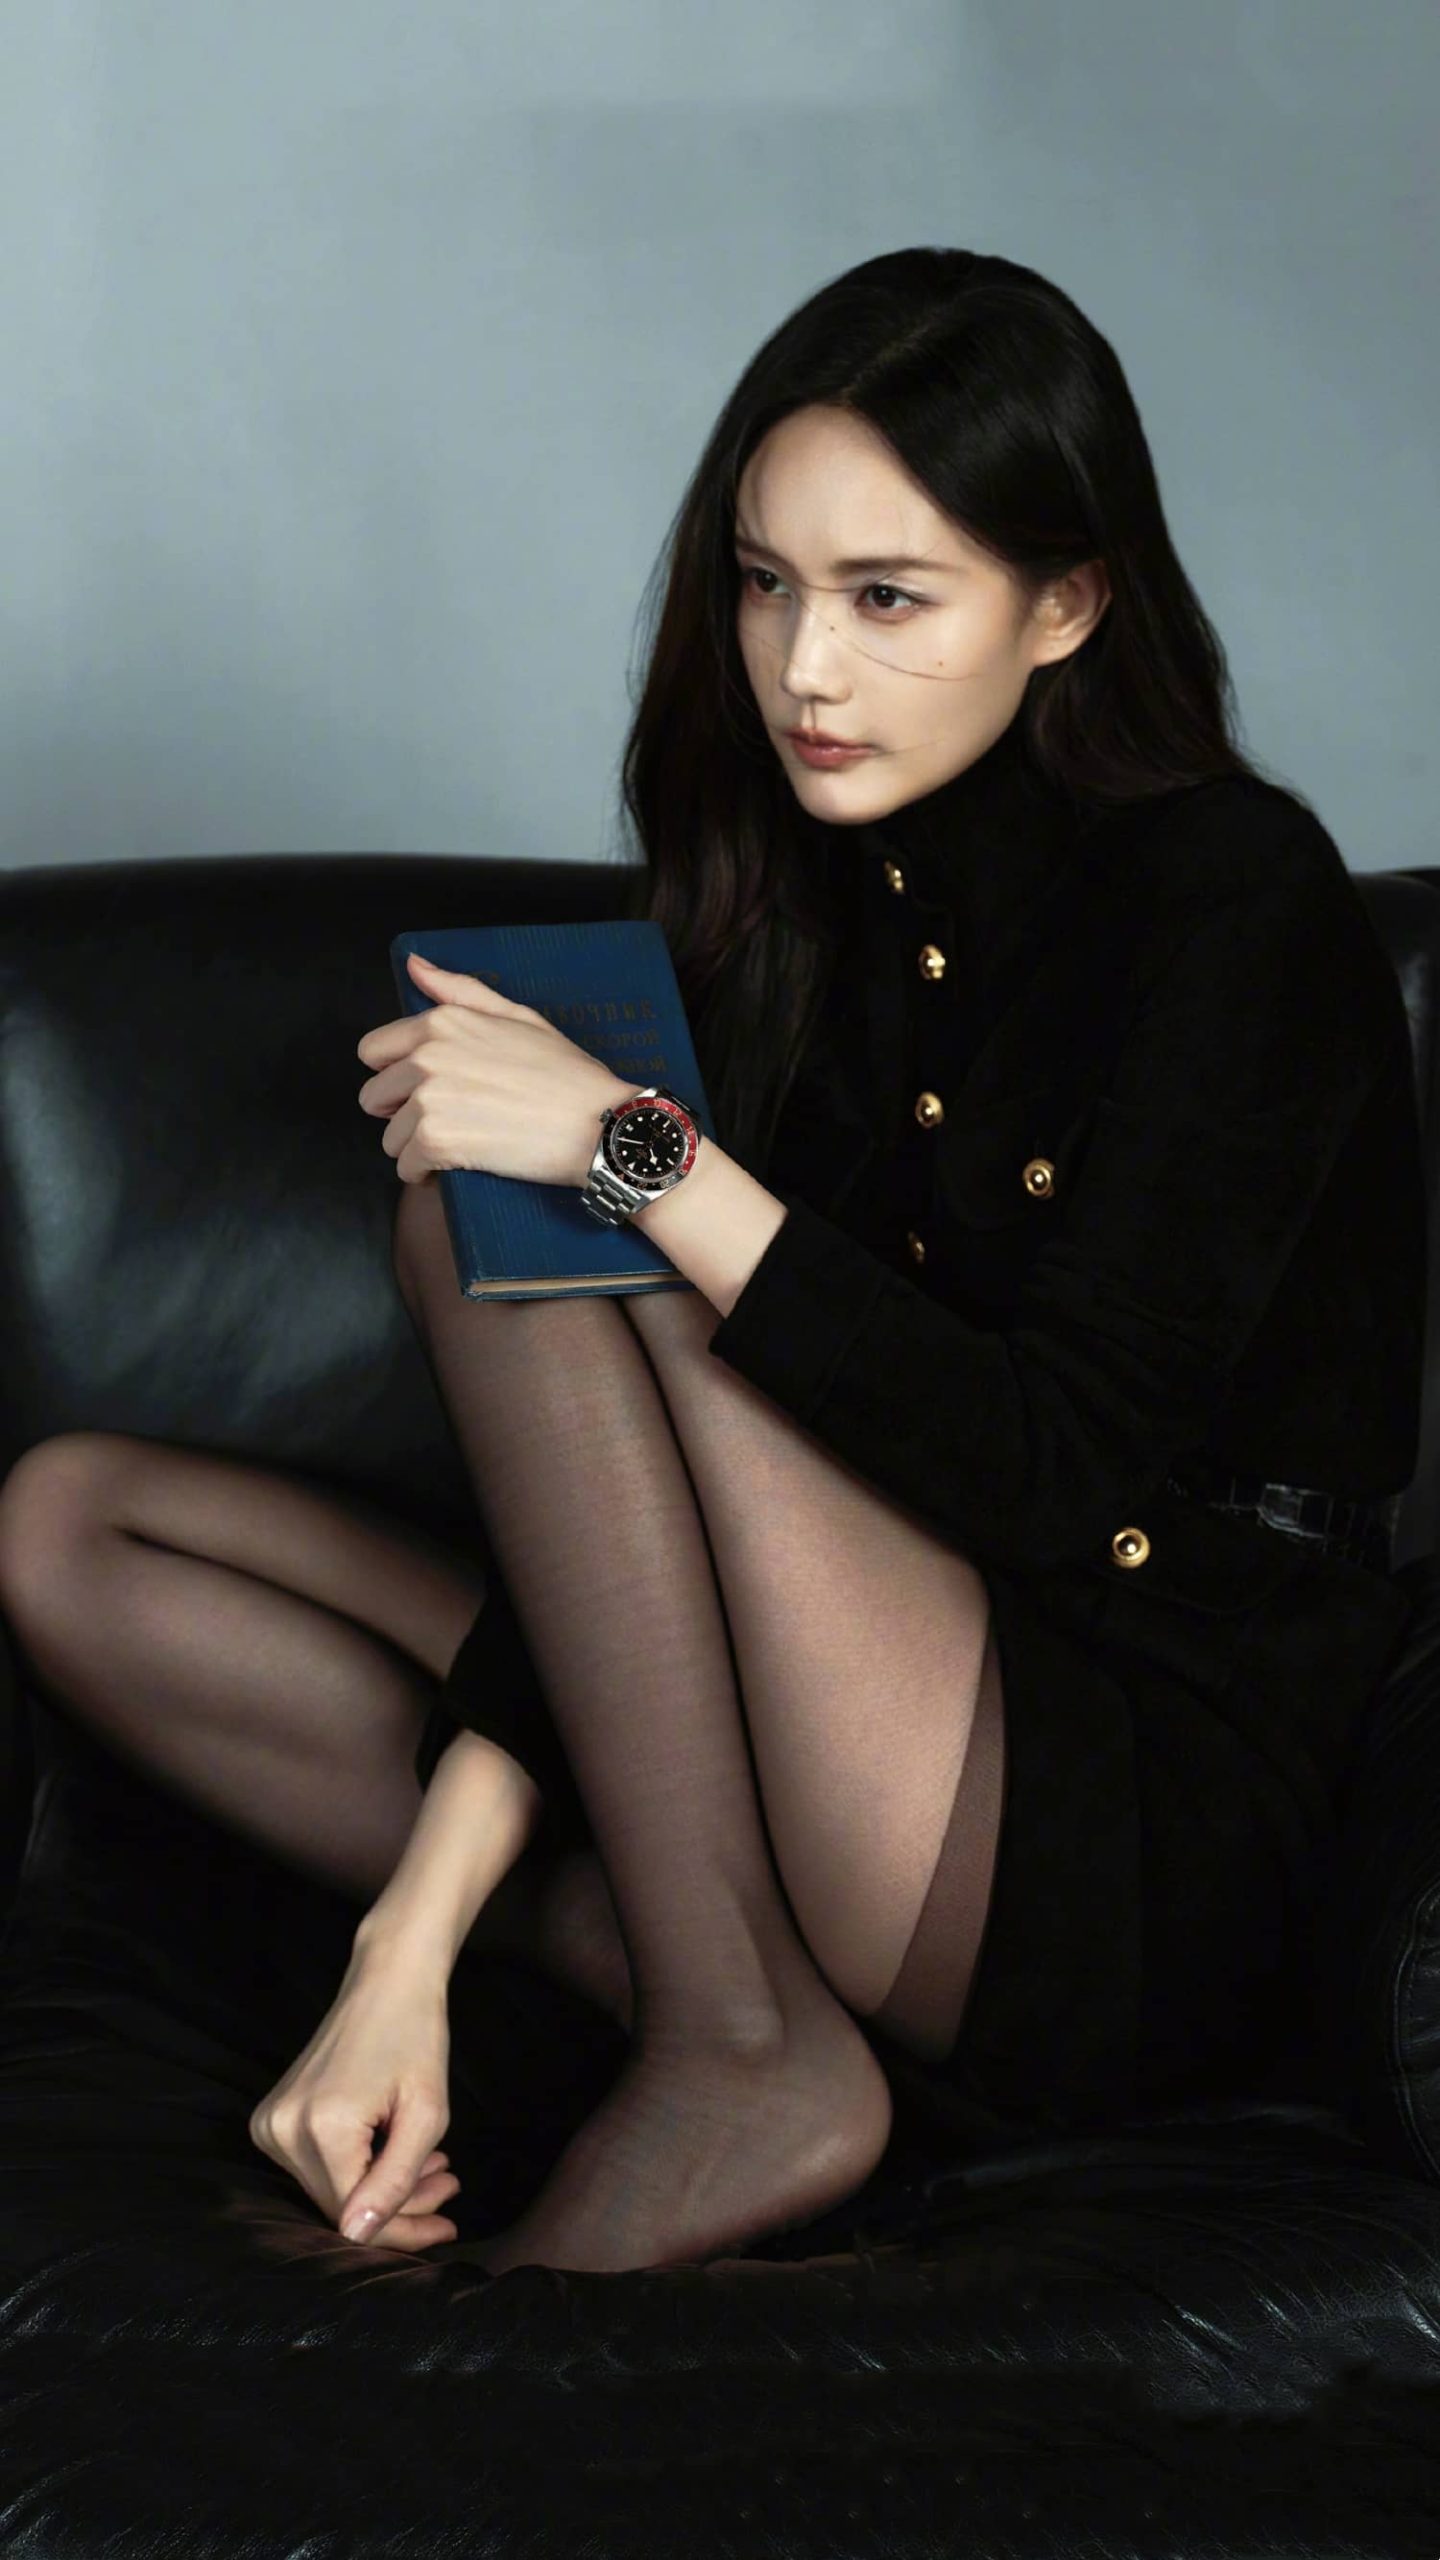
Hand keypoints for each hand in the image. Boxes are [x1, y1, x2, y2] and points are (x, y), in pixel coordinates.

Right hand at [248, 1942, 460, 2252]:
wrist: (385, 1980)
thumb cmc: (415, 2036)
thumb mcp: (425, 2114)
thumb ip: (395, 2179)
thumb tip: (357, 2237)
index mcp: (321, 2128)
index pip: (358, 2217)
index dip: (407, 2230)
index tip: (448, 2226)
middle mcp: (283, 2129)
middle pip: (341, 2207)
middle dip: (401, 2208)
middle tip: (447, 2185)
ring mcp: (270, 2124)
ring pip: (330, 2190)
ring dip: (383, 2189)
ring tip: (433, 2165)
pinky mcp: (270, 2119)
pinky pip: (316, 2167)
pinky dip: (358, 2169)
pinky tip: (395, 2150)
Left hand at [356, 950, 636, 1187]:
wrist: (597, 1125)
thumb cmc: (565, 1074)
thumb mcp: (518, 1016)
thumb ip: (459, 990)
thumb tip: (414, 965)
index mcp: (441, 1022)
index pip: (373, 1051)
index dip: (397, 1074)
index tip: (428, 1088)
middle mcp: (426, 1056)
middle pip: (375, 1097)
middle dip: (402, 1113)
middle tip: (450, 1120)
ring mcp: (427, 1099)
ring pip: (390, 1137)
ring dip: (417, 1147)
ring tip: (461, 1144)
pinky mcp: (435, 1141)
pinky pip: (405, 1167)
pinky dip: (426, 1175)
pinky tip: (458, 1167)